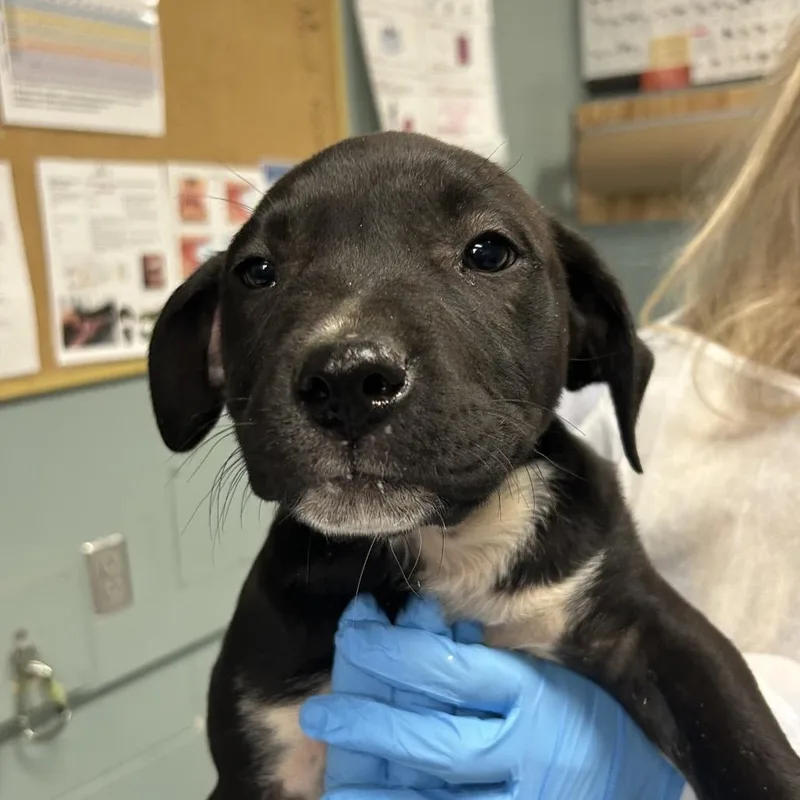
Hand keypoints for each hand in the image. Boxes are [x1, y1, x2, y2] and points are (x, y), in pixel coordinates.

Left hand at [300, 595, 685, 799]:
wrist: (637, 783)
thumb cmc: (584, 714)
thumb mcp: (542, 672)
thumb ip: (483, 656)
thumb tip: (419, 623)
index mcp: (532, 695)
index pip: (448, 671)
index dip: (391, 651)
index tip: (354, 631)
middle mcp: (524, 750)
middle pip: (431, 739)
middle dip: (369, 722)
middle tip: (322, 712)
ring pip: (433, 795)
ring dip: (374, 786)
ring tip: (331, 775)